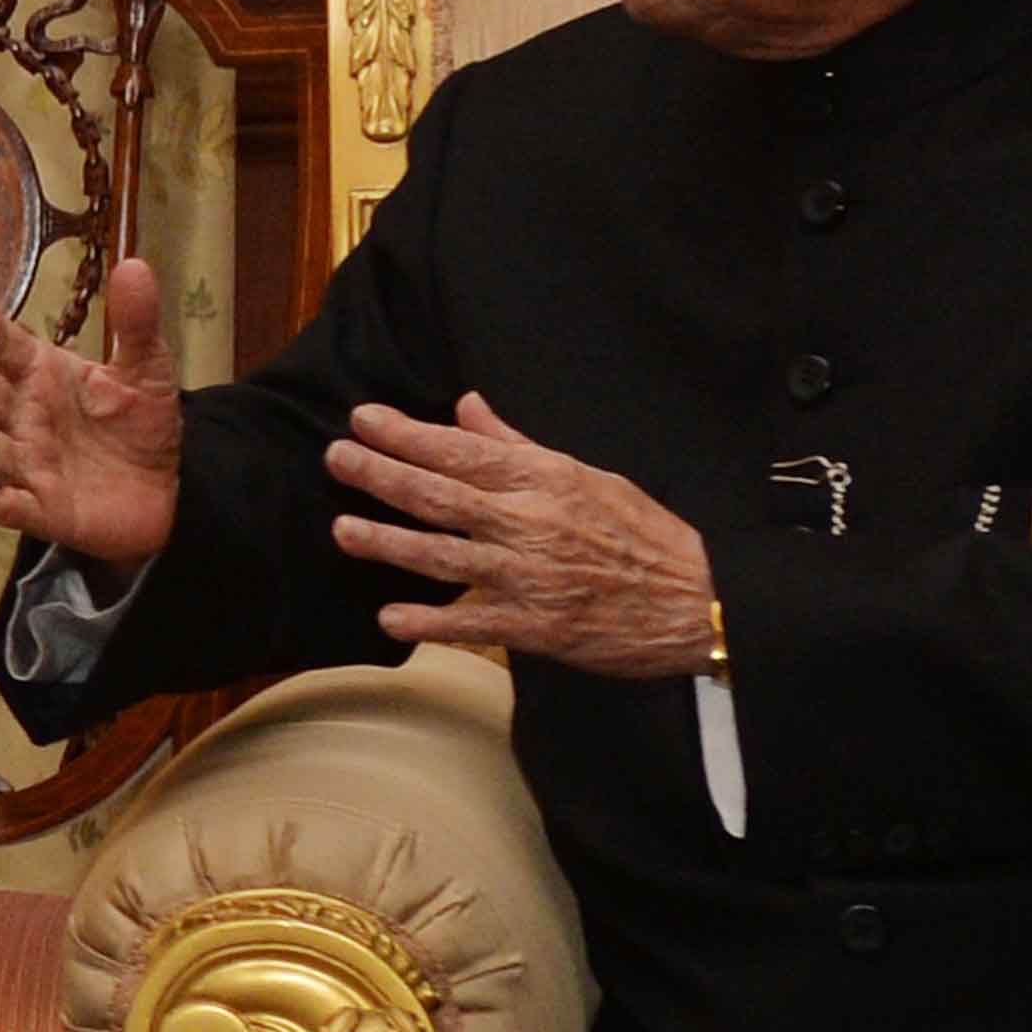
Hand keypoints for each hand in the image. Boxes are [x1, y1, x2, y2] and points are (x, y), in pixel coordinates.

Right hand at [0, 250, 182, 565]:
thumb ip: (136, 323)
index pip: (4, 347)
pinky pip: (18, 509)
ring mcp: (28, 464)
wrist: (167, 488)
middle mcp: (23, 417)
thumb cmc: (140, 424)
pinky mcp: (44, 509)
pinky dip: (8, 506)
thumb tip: (135, 266)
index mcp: (40, 375)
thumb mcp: (146, 368)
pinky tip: (3, 501)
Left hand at [325, 395, 719, 678]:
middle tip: (336, 459)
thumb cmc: (643, 534)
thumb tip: (467, 406)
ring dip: (387, 542)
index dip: (405, 434)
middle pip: (439, 496)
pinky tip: (388, 616)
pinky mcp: (533, 625)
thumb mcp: (587, 475)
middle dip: (381, 475)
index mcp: (544, 479)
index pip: (460, 450)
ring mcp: (527, 575)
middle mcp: (529, 522)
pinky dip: (428, 620)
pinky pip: (470, 622)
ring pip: (442, 555)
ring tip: (342, 530)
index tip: (362, 419)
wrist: (696, 599)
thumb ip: (518, 444)